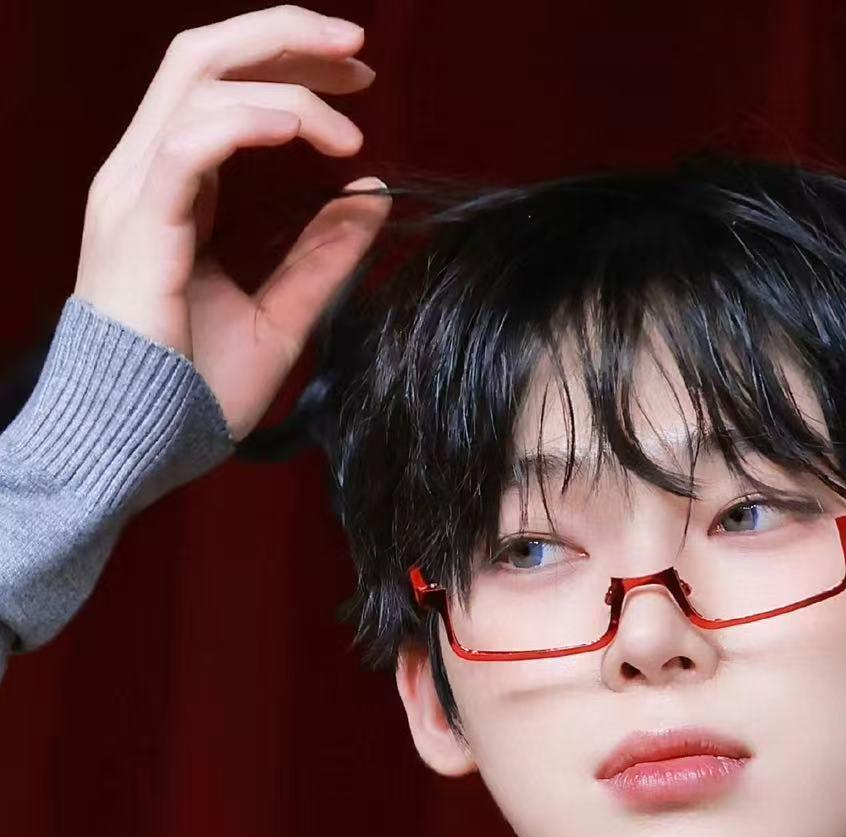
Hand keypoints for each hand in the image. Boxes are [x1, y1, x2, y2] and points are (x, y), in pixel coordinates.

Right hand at [73, 5, 392, 439]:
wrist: (137, 448)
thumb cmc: (193, 397)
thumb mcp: (280, 319)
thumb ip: (323, 258)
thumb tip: (373, 197)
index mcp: (171, 189)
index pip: (222, 89)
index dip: (290, 69)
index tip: (360, 85)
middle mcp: (144, 175)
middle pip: (205, 55)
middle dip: (286, 36)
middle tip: (359, 51)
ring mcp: (134, 192)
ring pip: (198, 77)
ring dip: (285, 80)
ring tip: (350, 115)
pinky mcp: (139, 223)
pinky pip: (190, 142)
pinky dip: (250, 121)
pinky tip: (303, 129)